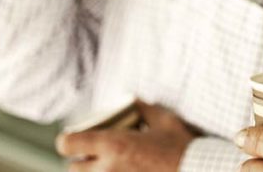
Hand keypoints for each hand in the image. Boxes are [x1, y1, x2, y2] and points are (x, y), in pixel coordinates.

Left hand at [55, 102, 197, 171]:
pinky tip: (124, 170)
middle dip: (79, 160)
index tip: (74, 136)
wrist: (195, 171)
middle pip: (73, 168)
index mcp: (113, 145)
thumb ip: (144, 109)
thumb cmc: (180, 147)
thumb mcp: (164, 120)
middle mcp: (108, 168)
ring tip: (108, 164)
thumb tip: (135, 99)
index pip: (68, 144)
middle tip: (92, 152)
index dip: (67, 139)